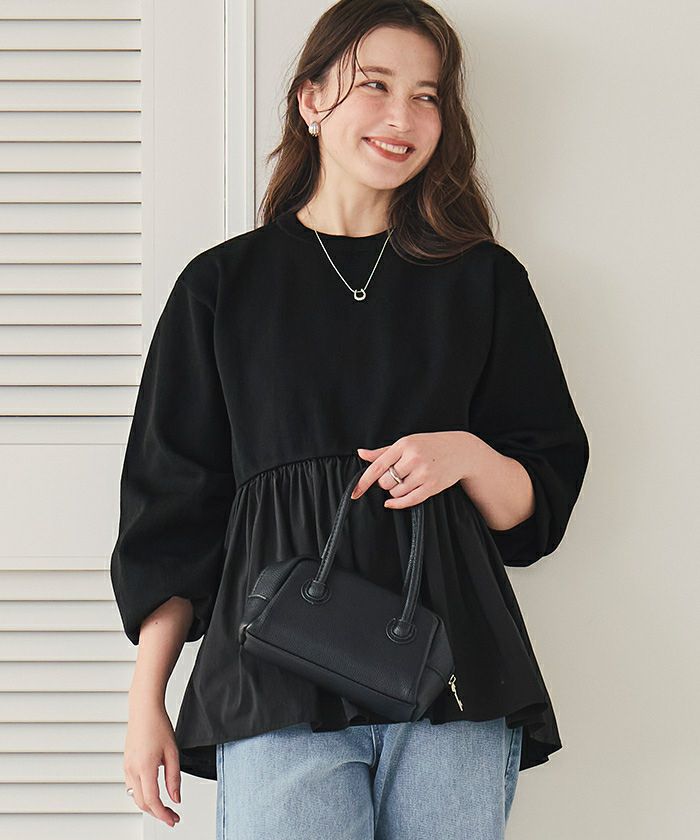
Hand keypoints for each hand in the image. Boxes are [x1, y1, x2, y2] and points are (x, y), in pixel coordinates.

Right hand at [124, 701, 181, 826]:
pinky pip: (132, 786)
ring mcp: (127, 767)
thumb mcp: (173, 752)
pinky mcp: (126, 764)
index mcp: (145, 767)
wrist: (144, 710)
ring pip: (135, 796)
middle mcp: (132, 770)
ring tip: (165, 807)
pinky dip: (142, 795)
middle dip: (157, 813)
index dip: (163, 814)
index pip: (152, 800)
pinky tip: (153, 793)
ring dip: (149, 806)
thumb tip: (176, 798)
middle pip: (142, 803)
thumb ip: (174, 778)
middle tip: (172, 817)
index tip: (173, 820)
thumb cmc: (158, 725)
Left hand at [351, 431, 475, 508]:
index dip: (363, 482)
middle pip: (385, 482)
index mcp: (404, 445)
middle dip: (385, 483)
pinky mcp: (433, 486)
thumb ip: (382, 452)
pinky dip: (398, 503)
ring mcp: (424, 472)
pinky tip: (393, 502)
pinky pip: (409, 500)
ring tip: (405, 481)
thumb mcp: (407, 443)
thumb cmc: (430, 445)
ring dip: (395, 491)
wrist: (461, 451)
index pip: (378, 466)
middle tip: (395, 477)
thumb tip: (361, 453)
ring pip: (396, 492)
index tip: (354, 493)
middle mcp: (413, 458)